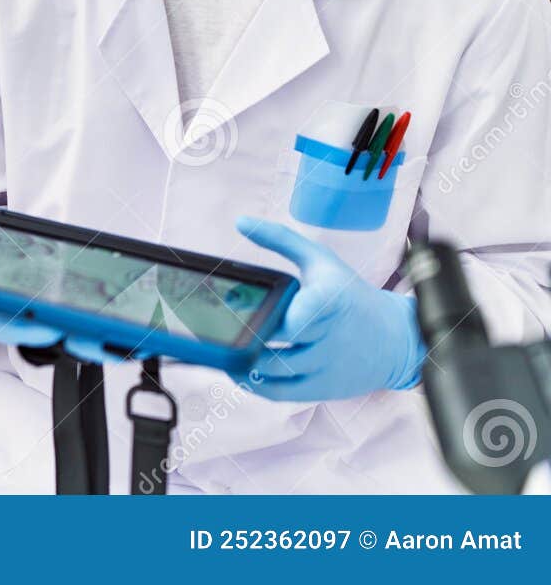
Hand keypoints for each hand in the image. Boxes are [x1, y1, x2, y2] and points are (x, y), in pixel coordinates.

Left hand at [238, 216, 423, 400]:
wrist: (395, 338)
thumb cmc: (349, 295)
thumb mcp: (320, 261)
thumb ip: (280, 239)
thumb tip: (240, 221)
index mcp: (330, 300)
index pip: (304, 312)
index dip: (280, 317)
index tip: (251, 309)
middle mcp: (329, 336)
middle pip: (280, 342)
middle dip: (248, 336)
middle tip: (217, 328)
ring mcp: (326, 365)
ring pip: (276, 370)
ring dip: (244, 361)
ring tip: (220, 348)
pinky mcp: (322, 388)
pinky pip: (281, 393)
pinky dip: (254, 384)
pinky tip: (236, 369)